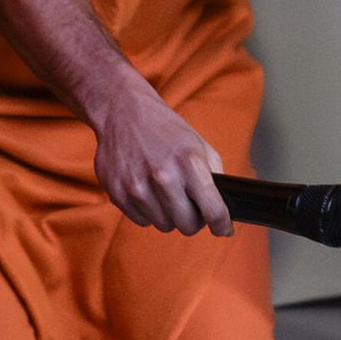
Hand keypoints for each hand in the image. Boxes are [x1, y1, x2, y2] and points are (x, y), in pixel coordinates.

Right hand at [89, 87, 232, 236]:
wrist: (122, 110)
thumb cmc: (165, 129)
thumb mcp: (199, 144)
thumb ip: (215, 177)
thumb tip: (222, 211)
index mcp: (189, 163)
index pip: (213, 211)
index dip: (221, 225)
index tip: (223, 228)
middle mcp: (163, 177)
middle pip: (187, 226)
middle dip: (193, 219)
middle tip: (190, 205)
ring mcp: (137, 186)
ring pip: (164, 225)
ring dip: (168, 214)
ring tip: (165, 192)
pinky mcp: (117, 192)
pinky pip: (142, 221)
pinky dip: (148, 211)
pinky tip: (147, 190)